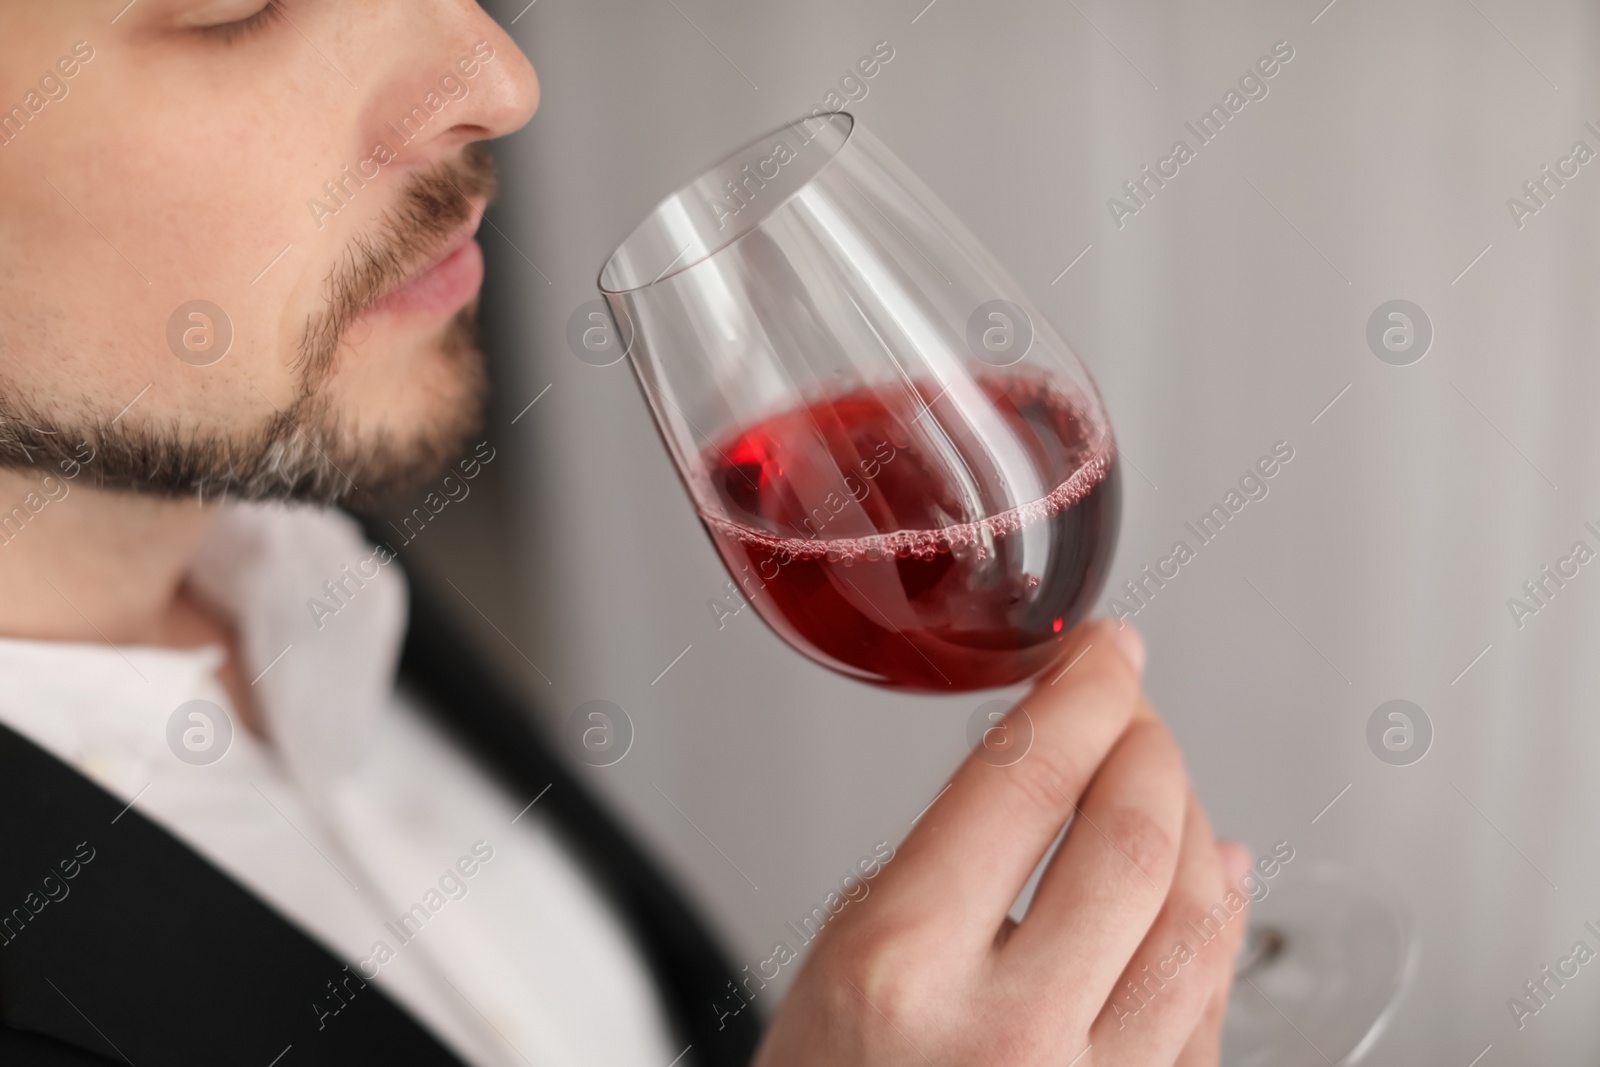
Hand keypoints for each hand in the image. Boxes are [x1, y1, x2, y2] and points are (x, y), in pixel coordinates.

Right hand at [755, 619, 1250, 1066]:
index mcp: (902, 966)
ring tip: (1167, 790)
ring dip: (1194, 827)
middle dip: (1148, 748)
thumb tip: (1065, 775)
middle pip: (1133, 838)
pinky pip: (1210, 1010)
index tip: (1105, 654)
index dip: (1085, 691)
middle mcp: (1006, 1036)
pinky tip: (1209, 883)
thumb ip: (949, 862)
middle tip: (1134, 716)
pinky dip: (1218, 925)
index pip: (1027, 780)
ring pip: (1197, 920)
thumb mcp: (839, 958)